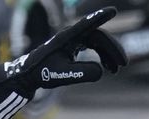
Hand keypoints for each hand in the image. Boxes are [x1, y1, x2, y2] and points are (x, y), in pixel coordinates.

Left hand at [0, 7, 127, 118]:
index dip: (99, 18)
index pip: (86, 25)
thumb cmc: (40, 73)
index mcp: (66, 38)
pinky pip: (92, 47)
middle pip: (99, 37)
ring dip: (108, 54)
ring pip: (97, 42)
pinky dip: (101, 57)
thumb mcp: (62, 75)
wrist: (26, 76)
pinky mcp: (73, 47)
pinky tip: (106, 69)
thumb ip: (82, 73)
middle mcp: (71, 36)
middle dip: (112, 50)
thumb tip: (101, 72)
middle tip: (122, 65)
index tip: (111, 11)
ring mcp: (73, 40)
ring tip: (115, 69)